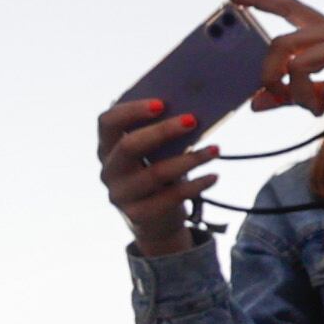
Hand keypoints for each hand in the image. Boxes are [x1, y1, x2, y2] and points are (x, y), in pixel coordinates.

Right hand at [96, 97, 218, 259]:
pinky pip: (170, 198)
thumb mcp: (153, 150)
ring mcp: (120, 195)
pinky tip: (213, 176)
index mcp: (108, 147)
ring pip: (155, 173)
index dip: (131, 110)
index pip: (107, 122)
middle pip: (129, 146)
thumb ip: (160, 130)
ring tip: (215, 150)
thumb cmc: (156, 170)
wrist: (155, 218)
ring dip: (189, 159)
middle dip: (162, 131)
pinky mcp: (137, 215)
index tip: (161, 104)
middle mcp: (109, 170)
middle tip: (193, 120)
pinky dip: (195, 185)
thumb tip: (191, 109)